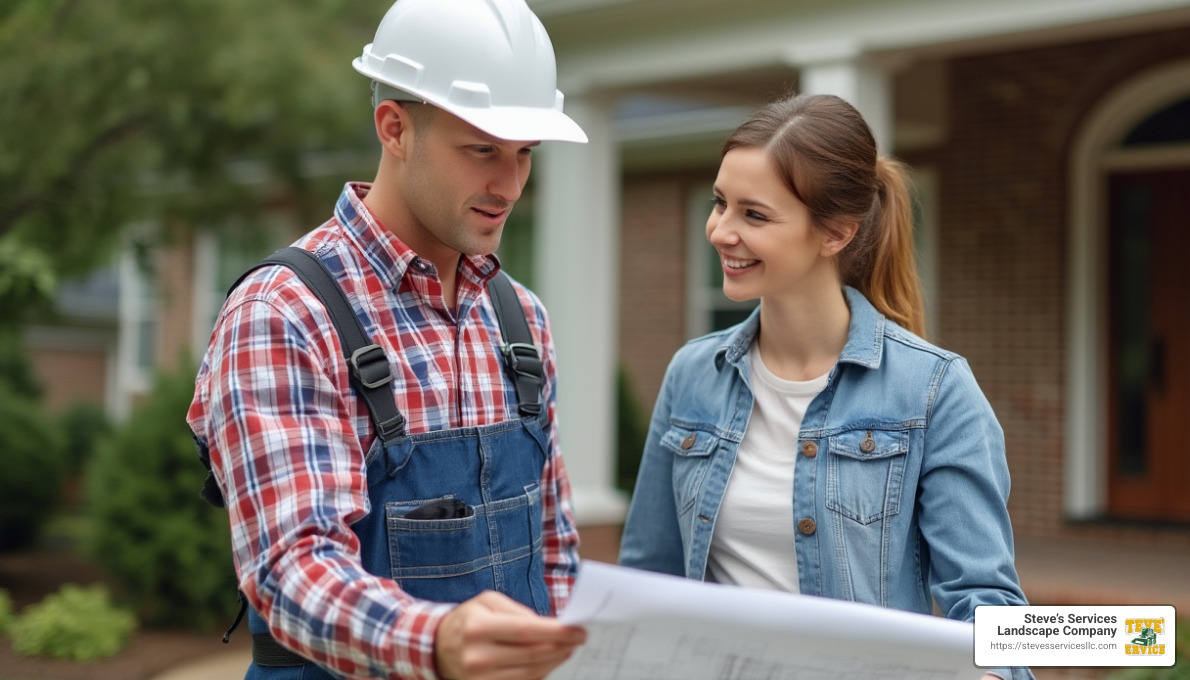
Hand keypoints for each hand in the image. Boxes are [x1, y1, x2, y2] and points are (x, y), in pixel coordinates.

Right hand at [434, 591, 586, 679]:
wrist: (436, 646)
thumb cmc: (469, 619)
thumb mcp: (488, 602)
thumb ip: (519, 612)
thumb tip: (551, 626)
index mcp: (477, 628)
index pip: (527, 631)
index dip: (557, 632)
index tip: (579, 630)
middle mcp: (477, 656)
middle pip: (532, 655)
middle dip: (561, 646)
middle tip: (579, 638)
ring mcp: (479, 678)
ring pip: (531, 673)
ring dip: (555, 661)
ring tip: (567, 648)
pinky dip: (540, 672)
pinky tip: (549, 660)